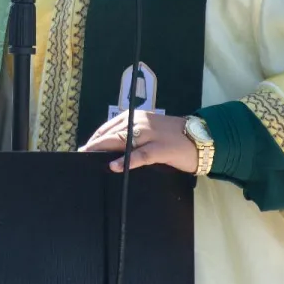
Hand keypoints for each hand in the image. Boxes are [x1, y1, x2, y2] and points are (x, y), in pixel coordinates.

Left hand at [80, 110, 197, 174]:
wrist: (202, 138)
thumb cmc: (175, 137)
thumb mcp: (151, 132)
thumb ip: (132, 137)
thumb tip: (111, 149)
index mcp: (138, 117)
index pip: (110, 127)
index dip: (96, 137)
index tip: (84, 148)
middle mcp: (141, 122)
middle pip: (112, 134)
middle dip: (95, 144)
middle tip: (81, 155)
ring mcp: (151, 134)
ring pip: (121, 141)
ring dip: (104, 149)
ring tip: (89, 158)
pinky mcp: (160, 148)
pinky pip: (139, 154)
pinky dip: (125, 160)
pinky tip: (114, 166)